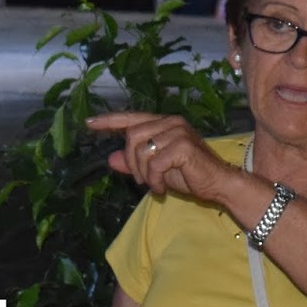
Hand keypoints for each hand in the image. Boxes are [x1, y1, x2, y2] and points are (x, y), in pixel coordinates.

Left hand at [87, 112, 235, 202]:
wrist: (218, 184)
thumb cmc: (190, 175)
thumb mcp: (156, 169)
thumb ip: (134, 162)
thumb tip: (110, 158)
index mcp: (164, 123)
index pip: (132, 118)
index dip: (109, 121)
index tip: (89, 123)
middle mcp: (171, 122)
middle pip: (132, 136)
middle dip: (132, 162)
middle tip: (142, 180)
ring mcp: (178, 132)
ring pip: (142, 151)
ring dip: (144, 174)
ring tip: (155, 184)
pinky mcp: (183, 146)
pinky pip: (154, 164)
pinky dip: (154, 180)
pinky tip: (162, 187)